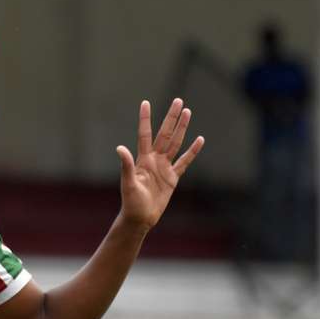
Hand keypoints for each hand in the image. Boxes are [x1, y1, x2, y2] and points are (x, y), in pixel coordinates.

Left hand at [116, 99, 204, 229]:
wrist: (140, 217)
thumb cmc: (131, 201)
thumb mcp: (128, 182)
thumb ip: (126, 165)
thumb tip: (120, 148)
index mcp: (142, 159)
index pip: (145, 134)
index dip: (145, 119)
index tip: (145, 102)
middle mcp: (154, 160)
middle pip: (165, 134)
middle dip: (171, 118)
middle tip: (178, 101)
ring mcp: (164, 167)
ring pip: (175, 144)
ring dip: (181, 128)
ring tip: (187, 112)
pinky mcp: (172, 177)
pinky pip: (184, 161)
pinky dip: (192, 151)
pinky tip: (199, 140)